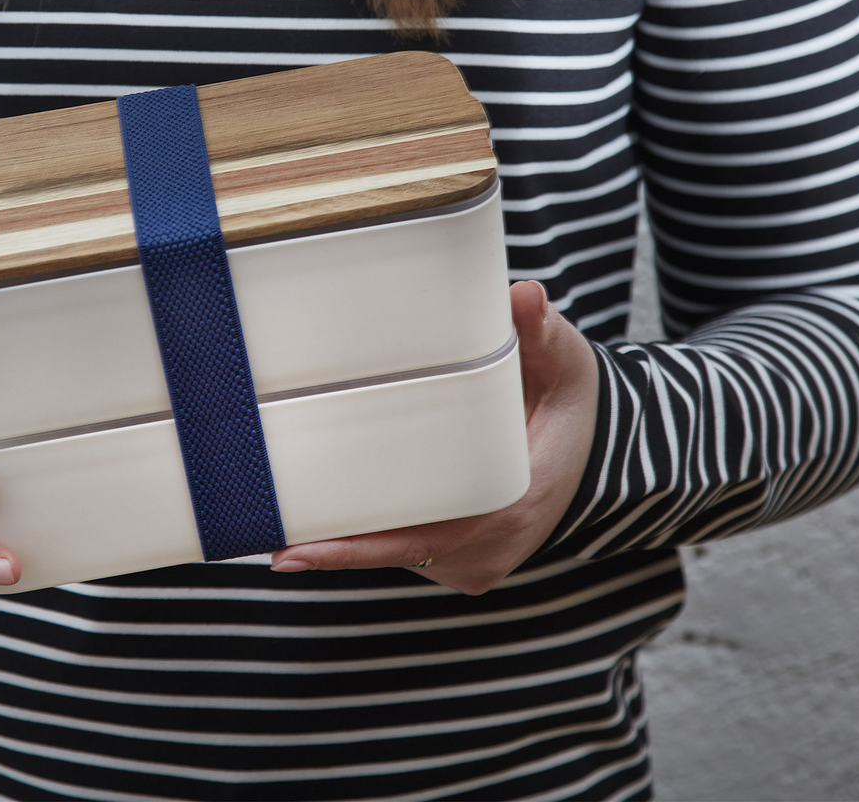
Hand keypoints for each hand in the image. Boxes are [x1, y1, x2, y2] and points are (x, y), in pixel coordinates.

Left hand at [270, 280, 598, 592]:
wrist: (598, 446)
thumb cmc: (570, 401)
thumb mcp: (565, 363)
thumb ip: (541, 333)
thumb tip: (524, 297)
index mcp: (509, 508)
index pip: (414, 538)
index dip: (351, 549)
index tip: (293, 550)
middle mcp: (488, 548)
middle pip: (391, 551)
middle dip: (328, 541)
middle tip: (261, 525)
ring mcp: (474, 561)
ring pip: (395, 552)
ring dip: (346, 536)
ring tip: (281, 513)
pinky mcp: (462, 558)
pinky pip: (406, 549)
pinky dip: (370, 532)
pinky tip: (325, 513)